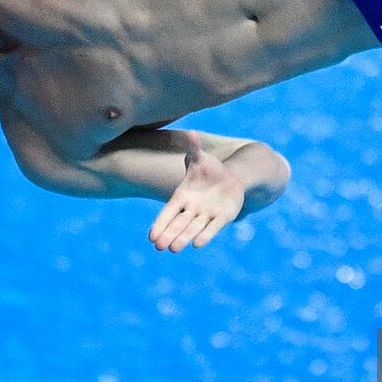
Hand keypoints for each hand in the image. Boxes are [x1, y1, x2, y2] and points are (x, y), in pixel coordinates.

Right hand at [149, 131, 243, 251]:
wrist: (229, 179)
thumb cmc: (209, 170)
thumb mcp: (200, 159)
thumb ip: (193, 148)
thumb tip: (191, 133)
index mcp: (182, 196)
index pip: (168, 212)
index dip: (160, 223)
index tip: (151, 236)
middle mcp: (192, 209)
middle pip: (178, 224)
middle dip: (169, 234)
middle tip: (159, 246)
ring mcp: (206, 215)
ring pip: (193, 228)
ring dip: (183, 238)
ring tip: (174, 249)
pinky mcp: (221, 218)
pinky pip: (212, 228)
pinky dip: (206, 235)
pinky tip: (198, 244)